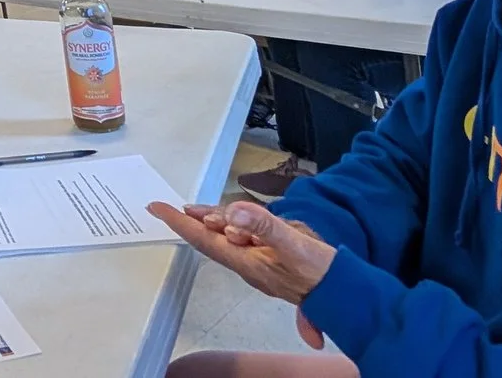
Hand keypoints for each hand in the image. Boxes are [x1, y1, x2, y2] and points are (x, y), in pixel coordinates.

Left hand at [148, 200, 335, 305]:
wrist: (345, 295)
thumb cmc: (319, 272)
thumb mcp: (292, 245)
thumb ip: (263, 226)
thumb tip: (232, 213)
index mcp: (247, 261)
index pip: (204, 239)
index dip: (180, 222)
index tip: (157, 208)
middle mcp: (248, 265)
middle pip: (213, 240)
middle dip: (194, 222)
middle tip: (177, 207)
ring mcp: (260, 264)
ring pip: (230, 240)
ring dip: (216, 225)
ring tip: (203, 213)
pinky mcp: (273, 262)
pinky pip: (247, 243)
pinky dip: (238, 229)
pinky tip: (238, 225)